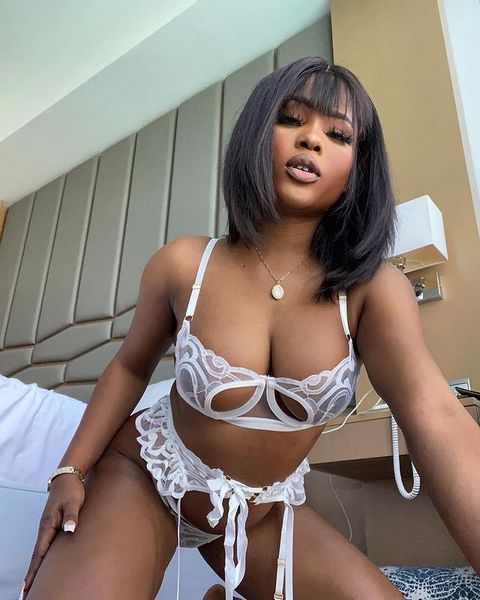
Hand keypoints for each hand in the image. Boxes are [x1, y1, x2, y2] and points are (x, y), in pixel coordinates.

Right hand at [22, 473, 84, 596]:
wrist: (68, 477)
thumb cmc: (71, 490)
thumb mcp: (74, 502)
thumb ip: (72, 517)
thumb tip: (70, 530)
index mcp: (48, 525)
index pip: (40, 553)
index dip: (34, 571)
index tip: (26, 587)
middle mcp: (45, 528)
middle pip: (37, 556)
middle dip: (32, 575)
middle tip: (26, 594)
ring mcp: (48, 527)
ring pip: (41, 551)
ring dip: (37, 567)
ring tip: (32, 584)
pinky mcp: (53, 524)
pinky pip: (46, 545)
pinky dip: (43, 557)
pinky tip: (43, 563)